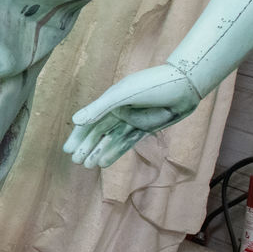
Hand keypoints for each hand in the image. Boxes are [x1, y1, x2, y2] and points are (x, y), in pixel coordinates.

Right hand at [63, 63, 201, 167]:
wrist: (185, 86)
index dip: (78, 135)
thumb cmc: (151, 85)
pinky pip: (127, 143)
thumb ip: (99, 108)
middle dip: (87, 146)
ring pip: (111, 140)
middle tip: (76, 162)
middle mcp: (118, 111)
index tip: (68, 150)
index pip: (90, 121)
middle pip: (99, 132)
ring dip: (99, 152)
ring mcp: (132, 121)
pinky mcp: (145, 128)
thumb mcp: (122, 95)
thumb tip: (75, 120)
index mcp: (110, 101)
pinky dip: (116, 152)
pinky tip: (105, 162)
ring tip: (88, 166)